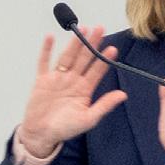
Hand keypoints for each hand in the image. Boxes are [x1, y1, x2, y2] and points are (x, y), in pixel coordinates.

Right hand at [18, 26, 126, 157]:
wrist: (41, 135)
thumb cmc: (65, 129)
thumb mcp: (88, 118)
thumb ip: (104, 105)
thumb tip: (123, 95)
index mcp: (84, 90)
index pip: (97, 70)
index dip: (104, 59)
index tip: (113, 48)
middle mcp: (72, 81)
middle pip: (84, 58)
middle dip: (92, 44)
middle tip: (100, 29)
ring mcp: (57, 78)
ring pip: (67, 56)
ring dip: (74, 43)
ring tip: (82, 29)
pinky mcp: (42, 80)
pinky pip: (44, 62)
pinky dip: (46, 50)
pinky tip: (50, 37)